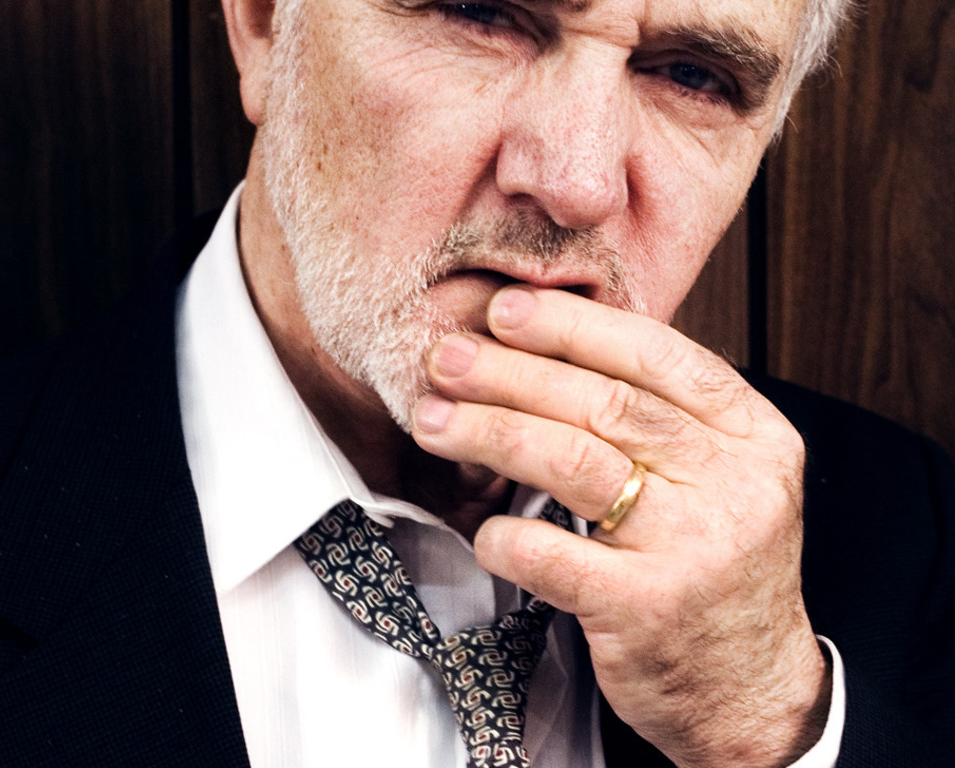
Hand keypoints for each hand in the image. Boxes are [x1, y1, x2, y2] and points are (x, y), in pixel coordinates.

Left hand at [411, 285, 830, 767]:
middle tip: (448, 358)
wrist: (751, 690)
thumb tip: (555, 346)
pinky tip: (481, 531)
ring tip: (434, 419)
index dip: (573, 325)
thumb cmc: (717, 570)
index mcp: (753, 437)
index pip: (658, 355)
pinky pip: (551, 553)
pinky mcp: (646, 607)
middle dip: (512, 372)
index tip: (507, 311)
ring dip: (490, 432)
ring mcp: (693, 547)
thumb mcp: (721, 480)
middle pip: (604, 402)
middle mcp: (732, 484)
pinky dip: (503, 536)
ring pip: (573, 461)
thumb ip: (662, 419)